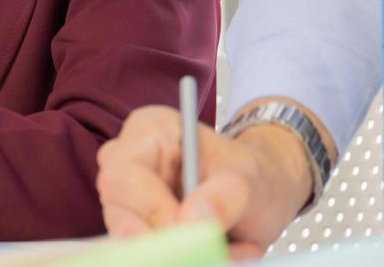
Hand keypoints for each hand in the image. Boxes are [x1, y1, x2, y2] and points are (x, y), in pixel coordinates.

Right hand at [96, 105, 313, 258]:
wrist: (265, 195)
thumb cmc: (254, 175)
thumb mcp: (252, 180)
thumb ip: (226, 195)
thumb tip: (192, 220)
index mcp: (151, 130)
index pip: (124, 174)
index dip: (151, 209)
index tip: (185, 230)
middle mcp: (130, 161)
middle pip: (119, 211)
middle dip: (161, 240)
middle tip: (203, 253)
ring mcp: (130, 199)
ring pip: (130, 240)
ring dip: (177, 253)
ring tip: (225, 247)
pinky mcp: (139, 229)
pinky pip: (146, 254)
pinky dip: (181, 259)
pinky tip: (217, 252)